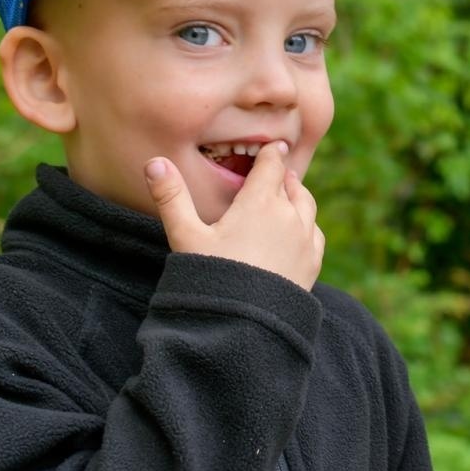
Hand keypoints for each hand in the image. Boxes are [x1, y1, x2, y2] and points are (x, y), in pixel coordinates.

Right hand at [144, 141, 324, 289]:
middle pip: (291, 185)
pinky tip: (300, 229)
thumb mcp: (185, 236)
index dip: (271, 154)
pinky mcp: (312, 263)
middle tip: (277, 171)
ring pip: (307, 206)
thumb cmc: (212, 276)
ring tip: (289, 193)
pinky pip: (315, 233)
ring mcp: (304, 239)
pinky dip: (307, 224)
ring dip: (297, 197)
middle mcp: (289, 215)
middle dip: (282, 176)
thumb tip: (154, 162)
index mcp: (260, 202)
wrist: (245, 323)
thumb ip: (171, 197)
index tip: (273, 146)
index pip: (271, 166)